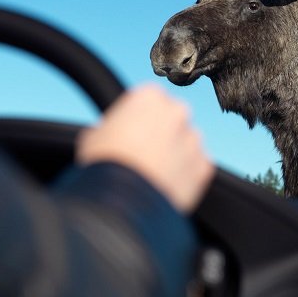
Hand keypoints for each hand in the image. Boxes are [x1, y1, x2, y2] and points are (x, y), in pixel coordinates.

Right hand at [76, 85, 213, 213]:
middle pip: (171, 120)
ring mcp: (194, 138)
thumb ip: (109, 127)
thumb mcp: (93, 136)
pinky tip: (166, 185)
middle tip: (143, 155)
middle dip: (160, 134)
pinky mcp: (204, 165)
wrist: (123, 200)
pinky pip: (196, 168)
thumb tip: (107, 134)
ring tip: (153, 174)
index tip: (130, 133)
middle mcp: (178, 111)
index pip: (148, 101)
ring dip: (174, 155)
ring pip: (185, 144)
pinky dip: (185, 176)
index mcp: (150, 96)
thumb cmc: (105, 165)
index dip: (137, 119)